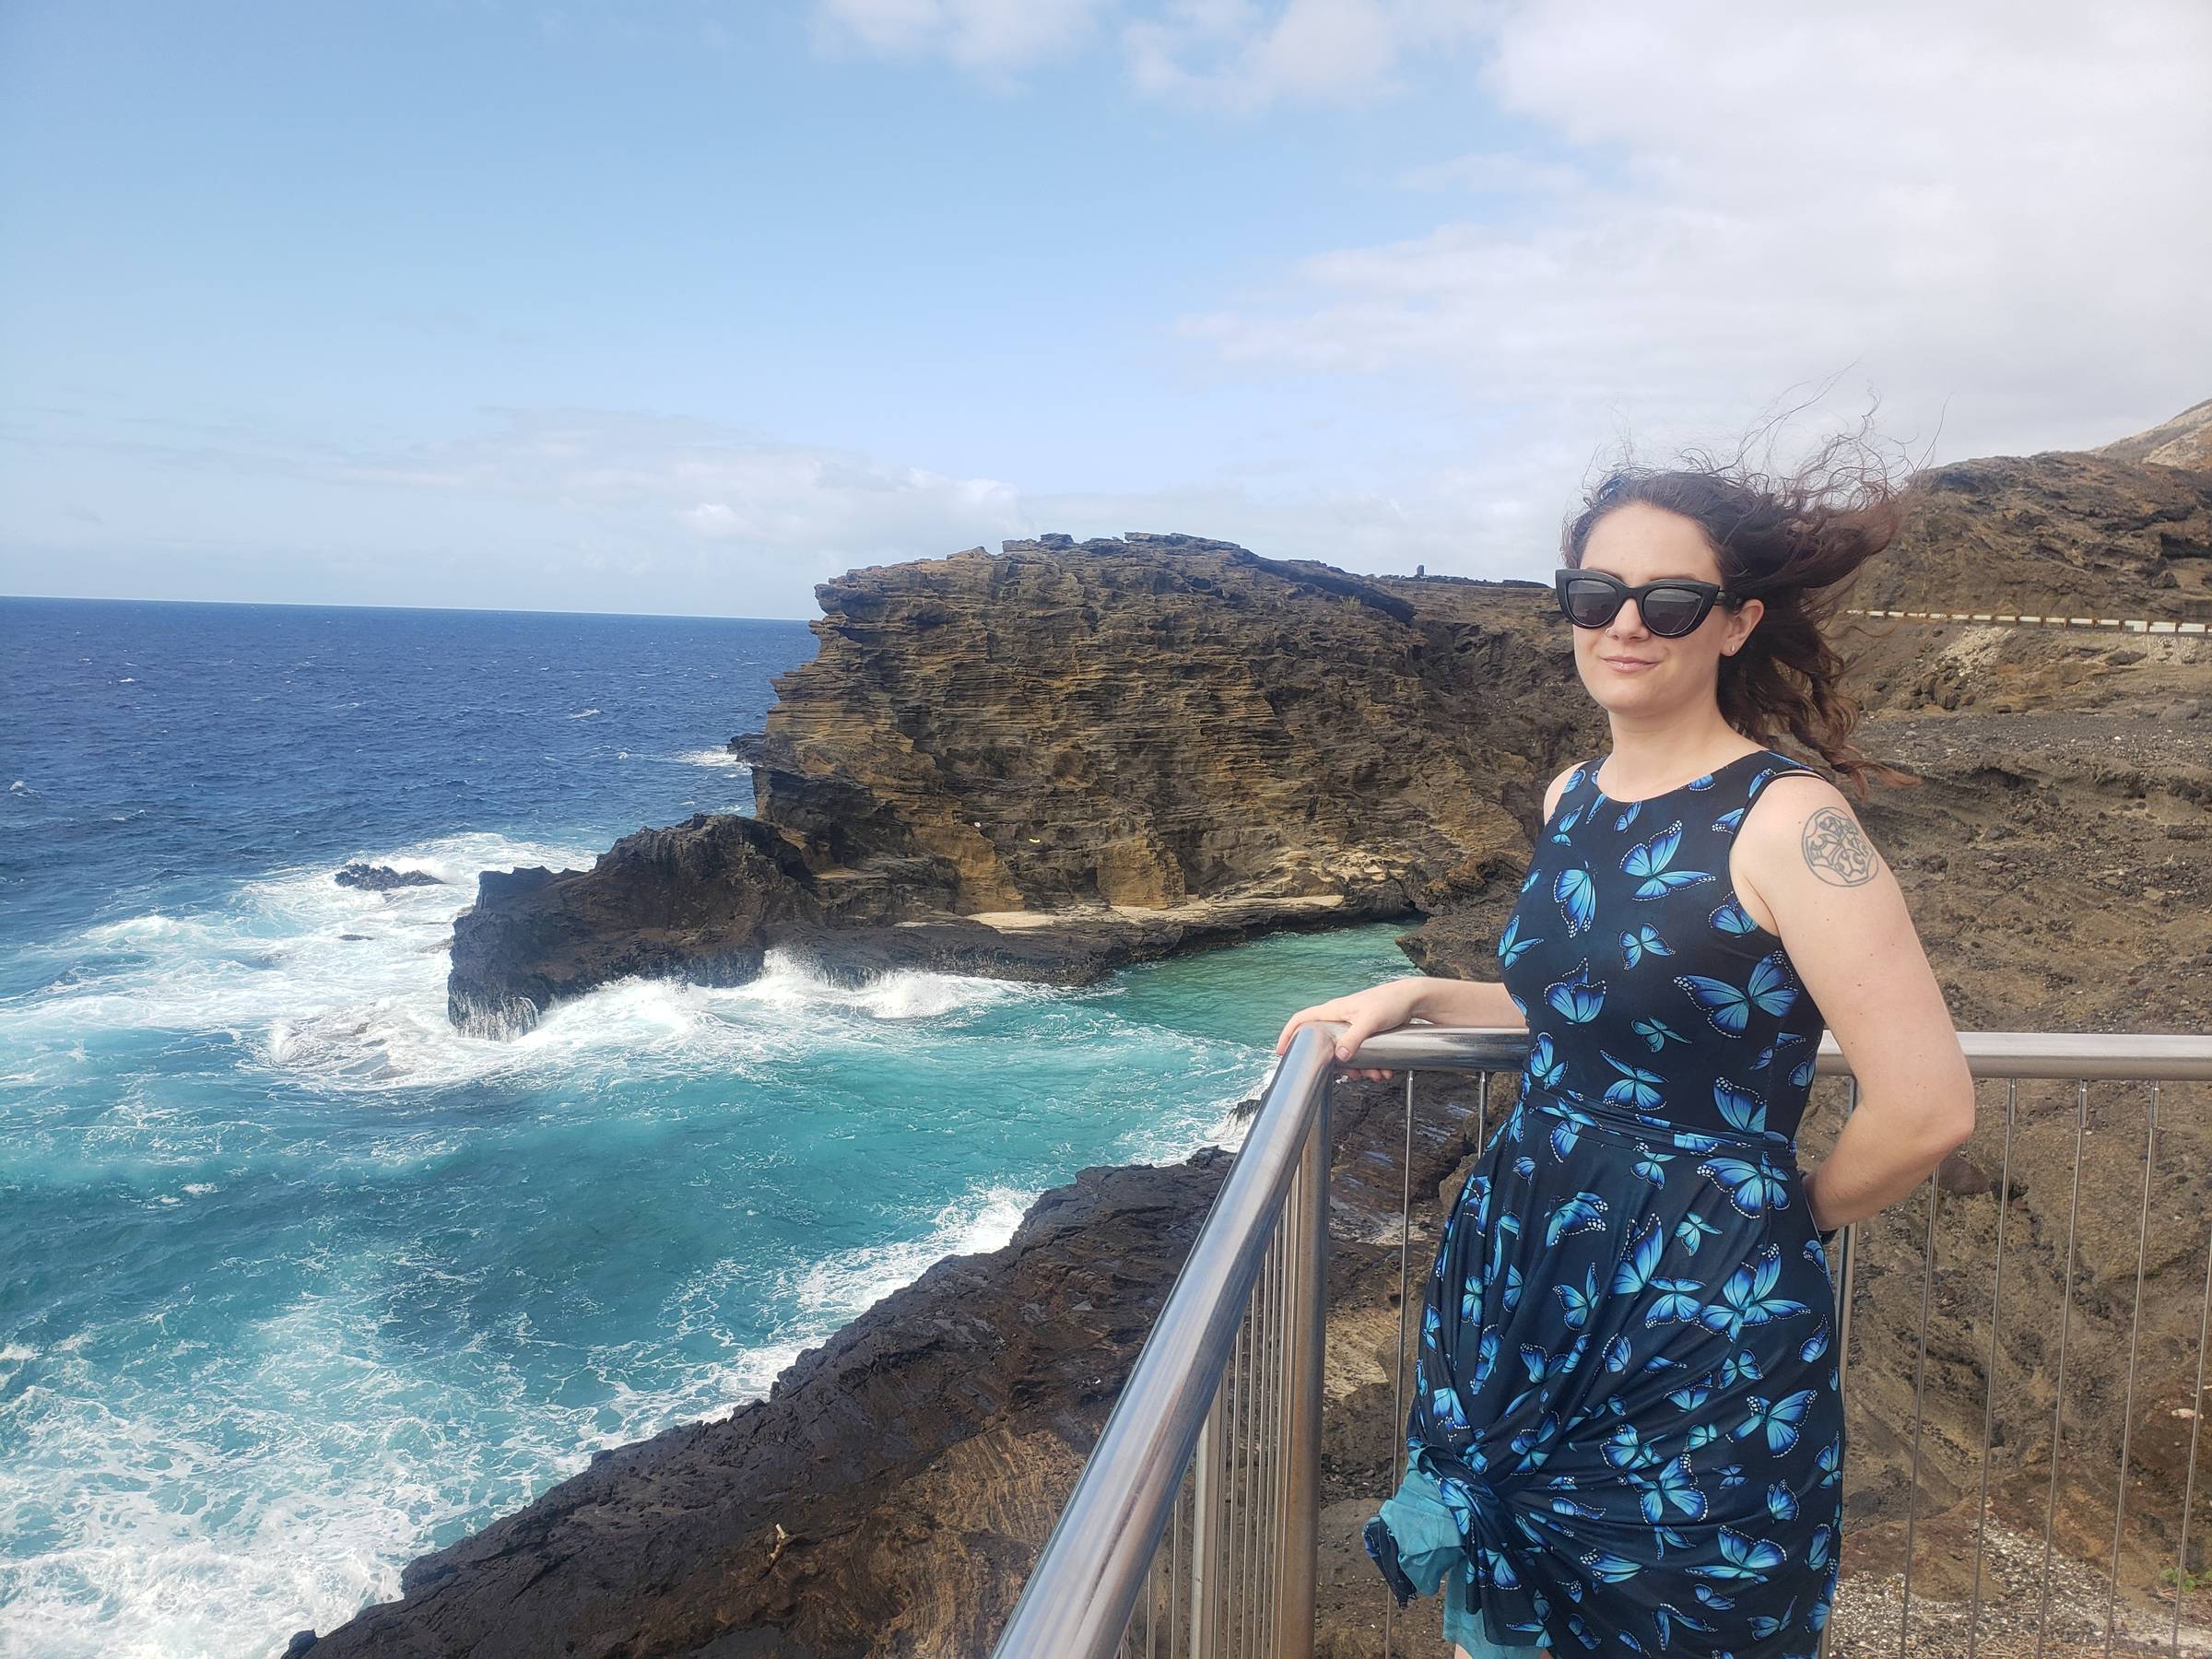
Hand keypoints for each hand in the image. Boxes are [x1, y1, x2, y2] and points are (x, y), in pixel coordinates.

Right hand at [1274, 979, 1423, 1081]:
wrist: (1413, 999)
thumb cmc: (1390, 1002)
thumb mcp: (1370, 1021)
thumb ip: (1353, 1038)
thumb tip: (1339, 1057)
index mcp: (1334, 1010)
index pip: (1302, 1019)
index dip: (1288, 1034)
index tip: (1282, 1052)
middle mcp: (1340, 1018)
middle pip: (1326, 1044)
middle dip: (1337, 1064)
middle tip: (1347, 1076)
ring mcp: (1352, 1027)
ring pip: (1346, 1053)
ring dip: (1359, 1068)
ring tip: (1375, 1075)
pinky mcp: (1365, 1034)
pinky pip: (1361, 1054)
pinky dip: (1371, 1065)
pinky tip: (1383, 1070)